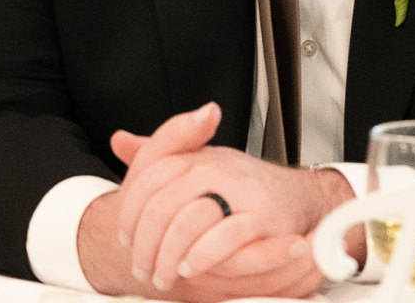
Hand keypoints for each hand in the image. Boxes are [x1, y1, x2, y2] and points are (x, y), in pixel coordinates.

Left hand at [109, 102, 355, 297]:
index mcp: (194, 154)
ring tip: (163, 273)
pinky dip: (201, 256)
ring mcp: (237, 189)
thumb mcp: (197, 161)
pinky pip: (223, 236)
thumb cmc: (241, 185)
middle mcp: (213, 166)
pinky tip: (190, 268)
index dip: (130, 212)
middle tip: (141, 267)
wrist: (296, 196)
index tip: (125, 237)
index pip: (147, 179)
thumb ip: (160, 153)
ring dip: (167, 255)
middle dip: (145, 243)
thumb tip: (119, 140)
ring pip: (185, 222)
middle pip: (160, 205)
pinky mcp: (260, 215)